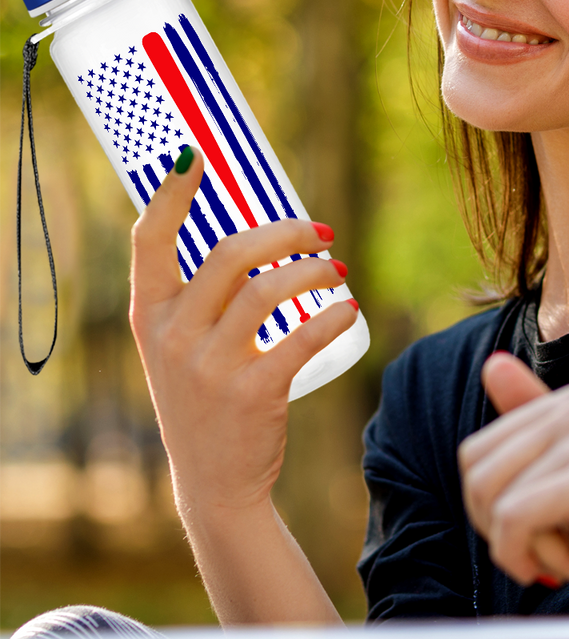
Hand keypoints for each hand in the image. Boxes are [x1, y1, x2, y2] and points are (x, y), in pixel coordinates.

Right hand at [129, 148, 358, 516]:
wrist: (214, 482)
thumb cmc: (204, 401)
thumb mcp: (180, 349)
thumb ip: (199, 300)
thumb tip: (254, 236)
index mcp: (150, 316)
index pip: (150, 240)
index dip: (172, 194)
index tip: (197, 157)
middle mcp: (173, 336)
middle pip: (232, 253)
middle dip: (286, 232)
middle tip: (323, 232)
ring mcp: (210, 366)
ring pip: (271, 289)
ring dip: (315, 271)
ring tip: (339, 271)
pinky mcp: (253, 392)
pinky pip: (303, 337)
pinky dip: (333, 316)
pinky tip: (348, 310)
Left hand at [459, 353, 568, 610]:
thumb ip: (534, 425)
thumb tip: (492, 365)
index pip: (474, 456)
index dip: (499, 513)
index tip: (558, 529)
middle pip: (475, 477)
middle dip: (507, 532)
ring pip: (492, 504)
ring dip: (532, 551)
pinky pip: (514, 524)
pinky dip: (540, 562)